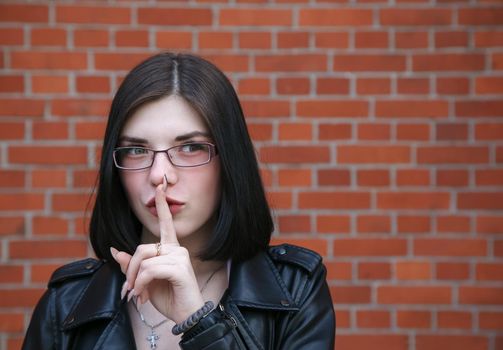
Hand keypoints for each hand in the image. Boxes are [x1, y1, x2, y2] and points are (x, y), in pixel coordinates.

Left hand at [111, 177, 204, 323]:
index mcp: (171, 249)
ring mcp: (180, 257)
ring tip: (139, 294)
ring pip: (145, 259)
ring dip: (136, 280)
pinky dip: (142, 284)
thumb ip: (132, 266)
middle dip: (131, 269)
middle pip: (143, 248)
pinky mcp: (180, 268)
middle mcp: (177, 249)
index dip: (161, 205)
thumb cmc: (169, 297)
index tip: (160, 186)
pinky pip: (150, 270)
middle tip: (130, 289)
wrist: (186, 316)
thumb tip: (116, 251)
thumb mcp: (144, 281)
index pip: (166, 223)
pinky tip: (145, 295)